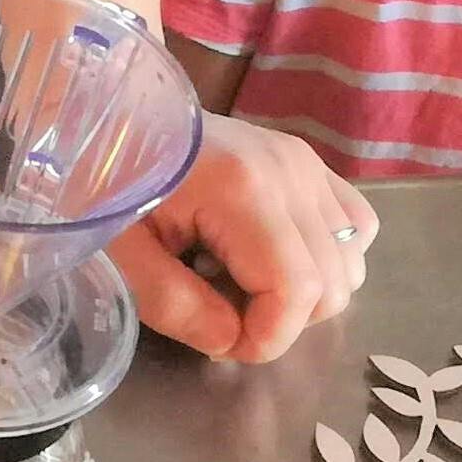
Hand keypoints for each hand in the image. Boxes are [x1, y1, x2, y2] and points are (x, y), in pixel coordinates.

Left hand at [106, 115, 375, 362]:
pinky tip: (274, 259)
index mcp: (242, 189)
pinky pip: (355, 227)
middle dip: (282, 322)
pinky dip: (326, 259)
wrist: (115, 117)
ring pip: (349, 262)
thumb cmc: (106, 185)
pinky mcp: (310, 161)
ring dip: (306, 295)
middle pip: (332, 283)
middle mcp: (290, 170)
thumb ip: (176, 306)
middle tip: (224, 316)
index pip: (297, 290)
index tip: (220, 345)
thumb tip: (231, 342)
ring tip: (243, 285)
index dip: (267, 338)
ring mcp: (306, 161)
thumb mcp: (122, 256)